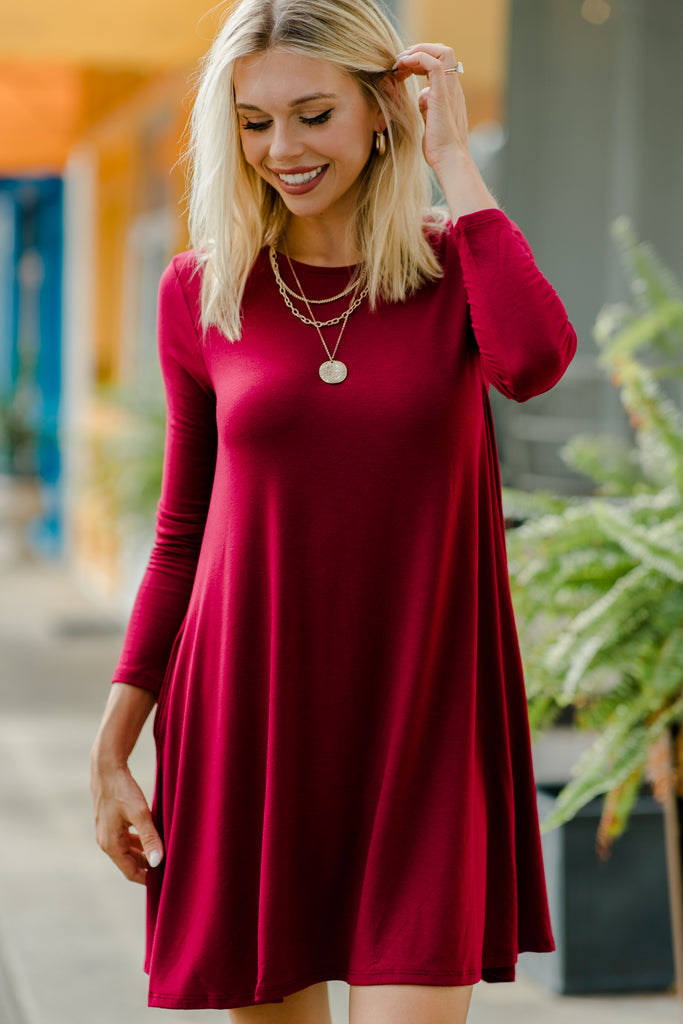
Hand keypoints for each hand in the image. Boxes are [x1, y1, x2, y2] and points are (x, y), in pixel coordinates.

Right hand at [91, 758, 163, 884]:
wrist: (107, 767)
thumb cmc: (123, 790)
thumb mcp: (140, 813)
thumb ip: (149, 837)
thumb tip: (157, 862)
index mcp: (111, 844)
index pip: (130, 872)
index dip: (147, 878)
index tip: (165, 880)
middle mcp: (105, 841)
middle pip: (128, 862)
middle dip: (146, 866)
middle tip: (168, 866)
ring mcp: (106, 831)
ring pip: (127, 850)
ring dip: (143, 852)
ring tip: (162, 851)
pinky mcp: (109, 821)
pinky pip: (125, 838)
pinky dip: (137, 841)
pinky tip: (151, 834)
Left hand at [392, 43, 469, 173]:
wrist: (450, 161)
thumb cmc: (440, 149)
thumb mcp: (430, 123)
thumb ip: (427, 108)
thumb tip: (422, 98)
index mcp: (451, 95)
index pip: (441, 64)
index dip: (421, 60)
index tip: (403, 69)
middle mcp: (453, 89)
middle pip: (444, 53)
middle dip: (420, 50)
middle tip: (400, 62)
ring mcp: (450, 91)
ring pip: (443, 52)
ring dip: (418, 51)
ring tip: (400, 62)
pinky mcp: (442, 96)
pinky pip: (434, 64)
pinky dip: (417, 58)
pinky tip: (403, 66)